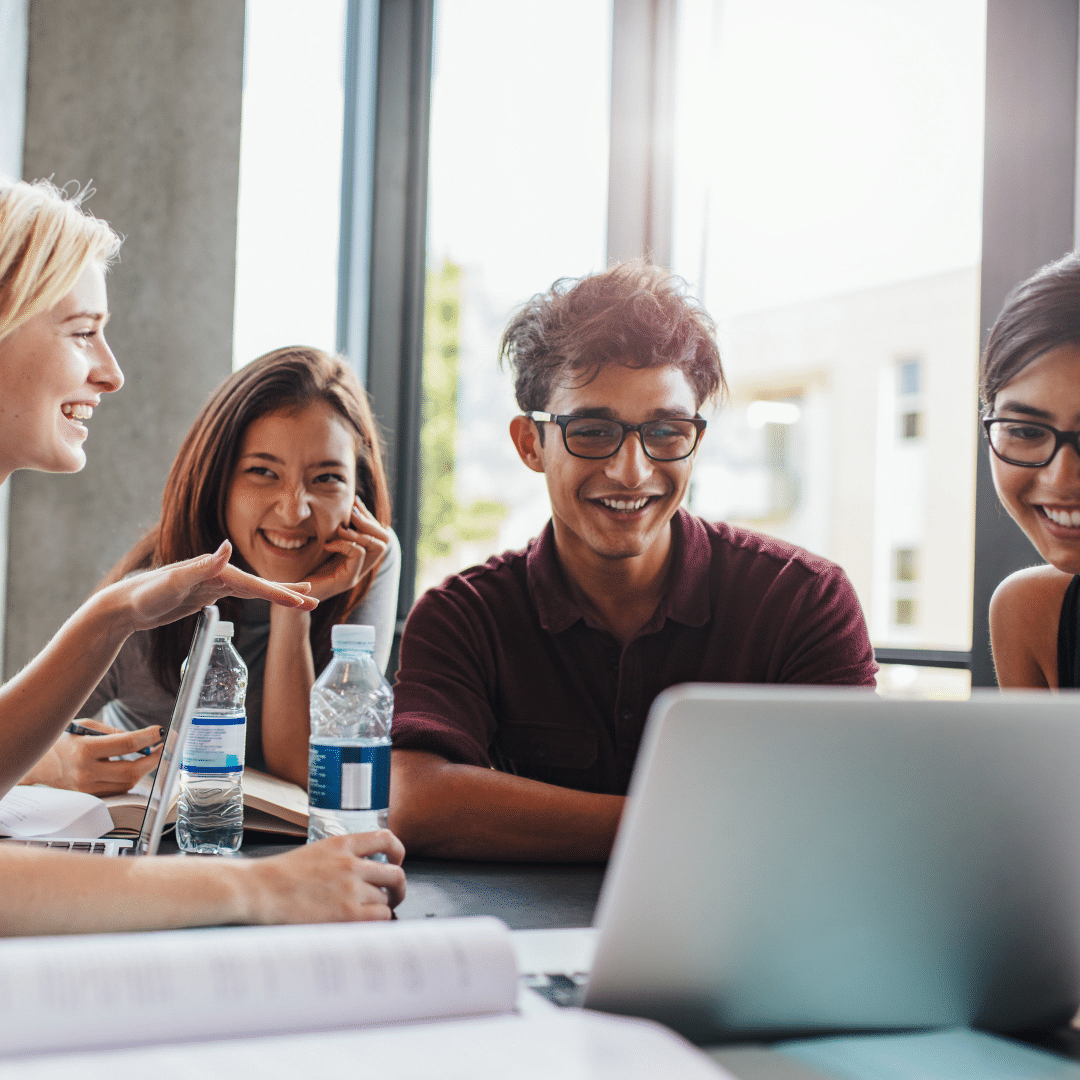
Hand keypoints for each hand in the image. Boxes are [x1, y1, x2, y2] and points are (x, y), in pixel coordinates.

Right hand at [20, 719, 162, 795]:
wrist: (35, 764)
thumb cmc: (61, 740)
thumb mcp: (85, 727)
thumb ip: (114, 732)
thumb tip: (142, 739)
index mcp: (84, 750)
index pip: (127, 744)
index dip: (149, 737)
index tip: (160, 731)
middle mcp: (86, 772)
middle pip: (132, 770)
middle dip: (154, 758)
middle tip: (163, 747)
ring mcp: (87, 788)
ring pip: (127, 783)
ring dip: (144, 769)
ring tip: (151, 755)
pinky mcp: (88, 796)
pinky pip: (117, 790)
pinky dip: (130, 778)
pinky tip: (135, 767)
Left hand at [111, 540, 316, 633]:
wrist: (124, 605)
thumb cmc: (145, 593)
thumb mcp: (173, 581)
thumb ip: (203, 565)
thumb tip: (229, 547)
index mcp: (216, 570)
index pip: (255, 584)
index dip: (280, 593)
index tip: (304, 600)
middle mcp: (218, 573)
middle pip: (260, 585)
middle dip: (288, 592)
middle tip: (315, 599)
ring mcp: (213, 584)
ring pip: (253, 589)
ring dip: (277, 593)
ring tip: (300, 597)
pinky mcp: (206, 594)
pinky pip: (241, 595)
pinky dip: (258, 596)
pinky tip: (265, 597)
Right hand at [241, 830, 406, 923]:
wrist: (260, 890)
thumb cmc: (279, 876)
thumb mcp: (315, 852)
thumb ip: (341, 857)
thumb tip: (364, 871)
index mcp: (342, 843)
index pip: (386, 839)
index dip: (397, 851)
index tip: (396, 860)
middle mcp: (351, 863)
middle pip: (395, 873)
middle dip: (397, 887)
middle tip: (392, 895)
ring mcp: (350, 888)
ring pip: (387, 898)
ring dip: (381, 906)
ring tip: (368, 912)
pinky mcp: (347, 913)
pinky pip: (380, 916)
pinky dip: (376, 920)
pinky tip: (364, 922)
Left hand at [306, 497, 389, 602]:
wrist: (292, 594)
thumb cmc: (303, 568)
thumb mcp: (322, 543)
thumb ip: (335, 531)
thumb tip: (345, 506)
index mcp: (359, 558)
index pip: (380, 534)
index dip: (369, 516)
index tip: (354, 504)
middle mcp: (362, 567)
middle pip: (385, 540)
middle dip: (370, 522)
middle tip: (351, 514)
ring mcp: (356, 575)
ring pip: (378, 547)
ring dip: (360, 533)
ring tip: (341, 529)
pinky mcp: (346, 580)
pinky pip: (358, 554)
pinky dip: (345, 543)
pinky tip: (328, 545)